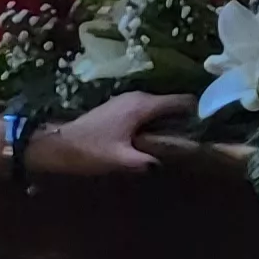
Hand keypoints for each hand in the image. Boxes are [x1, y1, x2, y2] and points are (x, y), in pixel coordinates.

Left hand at [34, 92, 187, 176]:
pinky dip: (155, 121)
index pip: (183, 101)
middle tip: (191, 140)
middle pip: (172, 103)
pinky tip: (153, 139)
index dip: (197, 112)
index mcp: (143, 105)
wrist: (53, 144)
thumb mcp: (119, 159)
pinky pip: (147, 110)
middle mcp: (138, 97)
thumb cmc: (88, 150)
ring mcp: (127, 100)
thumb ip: (147, 161)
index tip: (206, 129)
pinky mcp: (119, 107)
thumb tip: (169, 162)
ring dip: (168, 121)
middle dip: (184, 119)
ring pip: (159, 107)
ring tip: (175, 141)